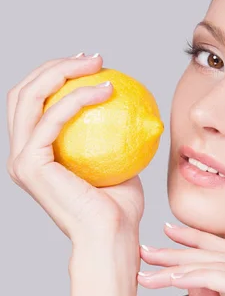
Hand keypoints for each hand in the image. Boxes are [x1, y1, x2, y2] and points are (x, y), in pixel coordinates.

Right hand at [6, 54, 143, 244]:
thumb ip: (114, 136)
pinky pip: (51, 119)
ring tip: (98, 65)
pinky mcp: (30, 164)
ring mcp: (22, 160)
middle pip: (24, 93)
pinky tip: (106, 90)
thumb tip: (131, 107)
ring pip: (29, 97)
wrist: (113, 236)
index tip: (93, 67)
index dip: (56, 76)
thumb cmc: (119, 208)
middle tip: (94, 59)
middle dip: (55, 66)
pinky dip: (77, 98)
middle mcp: (22, 156)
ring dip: (62, 72)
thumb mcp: (118, 162)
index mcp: (36, 155)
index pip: (34, 104)